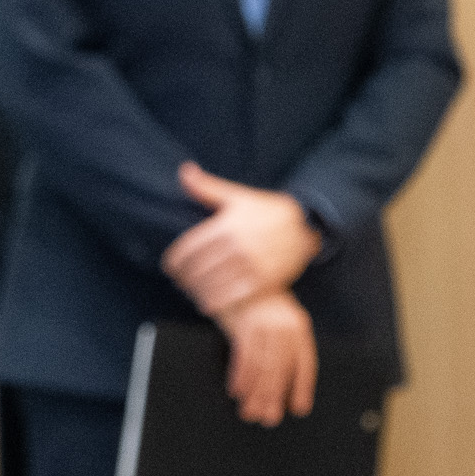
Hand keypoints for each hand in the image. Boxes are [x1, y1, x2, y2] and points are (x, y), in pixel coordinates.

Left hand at [162, 162, 322, 316]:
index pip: (189, 249)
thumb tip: (184, 170)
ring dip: (198, 293)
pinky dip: (217, 304)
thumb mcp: (237, 196)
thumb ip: (207, 187)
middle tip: (179, 283)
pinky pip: (234, 298)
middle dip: (184, 279)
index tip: (169, 268)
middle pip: (199, 269)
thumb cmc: (266, 210)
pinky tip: (208, 305)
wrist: (305, 225)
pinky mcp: (265, 282)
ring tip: (192, 293)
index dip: (175, 262)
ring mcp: (252, 266)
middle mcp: (238, 247)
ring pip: (213, 286)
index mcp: (226, 226)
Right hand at [215, 289, 317, 426]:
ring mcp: (265, 325)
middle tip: (268, 418)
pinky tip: (237, 391)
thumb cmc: (259, 306)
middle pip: (281, 370)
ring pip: (262, 368)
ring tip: (249, 412)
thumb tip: (284, 388)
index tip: (299, 409)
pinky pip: (244, 358)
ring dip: (254, 393)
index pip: (305, 364)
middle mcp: (285, 327)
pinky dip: (240, 378)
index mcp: (299, 328)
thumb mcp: (279, 322)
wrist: (238, 275)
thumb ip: (282, 349)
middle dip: (273, 397)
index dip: (302, 388)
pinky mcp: (245, 324)